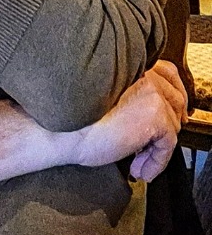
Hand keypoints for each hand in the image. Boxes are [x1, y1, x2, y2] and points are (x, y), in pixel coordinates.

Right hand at [72, 63, 187, 180]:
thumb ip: (129, 94)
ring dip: (157, 147)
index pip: (166, 72)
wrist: (59, 130)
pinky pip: (168, 145)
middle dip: (170, 123)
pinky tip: (139, 168)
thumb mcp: (102, 96)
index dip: (173, 93)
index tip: (172, 111)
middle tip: (158, 143)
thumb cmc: (70, 116)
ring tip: (138, 162)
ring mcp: (152, 94)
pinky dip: (157, 161)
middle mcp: (144, 74)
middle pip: (176, 99)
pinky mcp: (155, 116)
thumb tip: (153, 112)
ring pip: (172, 124)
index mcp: (131, 65)